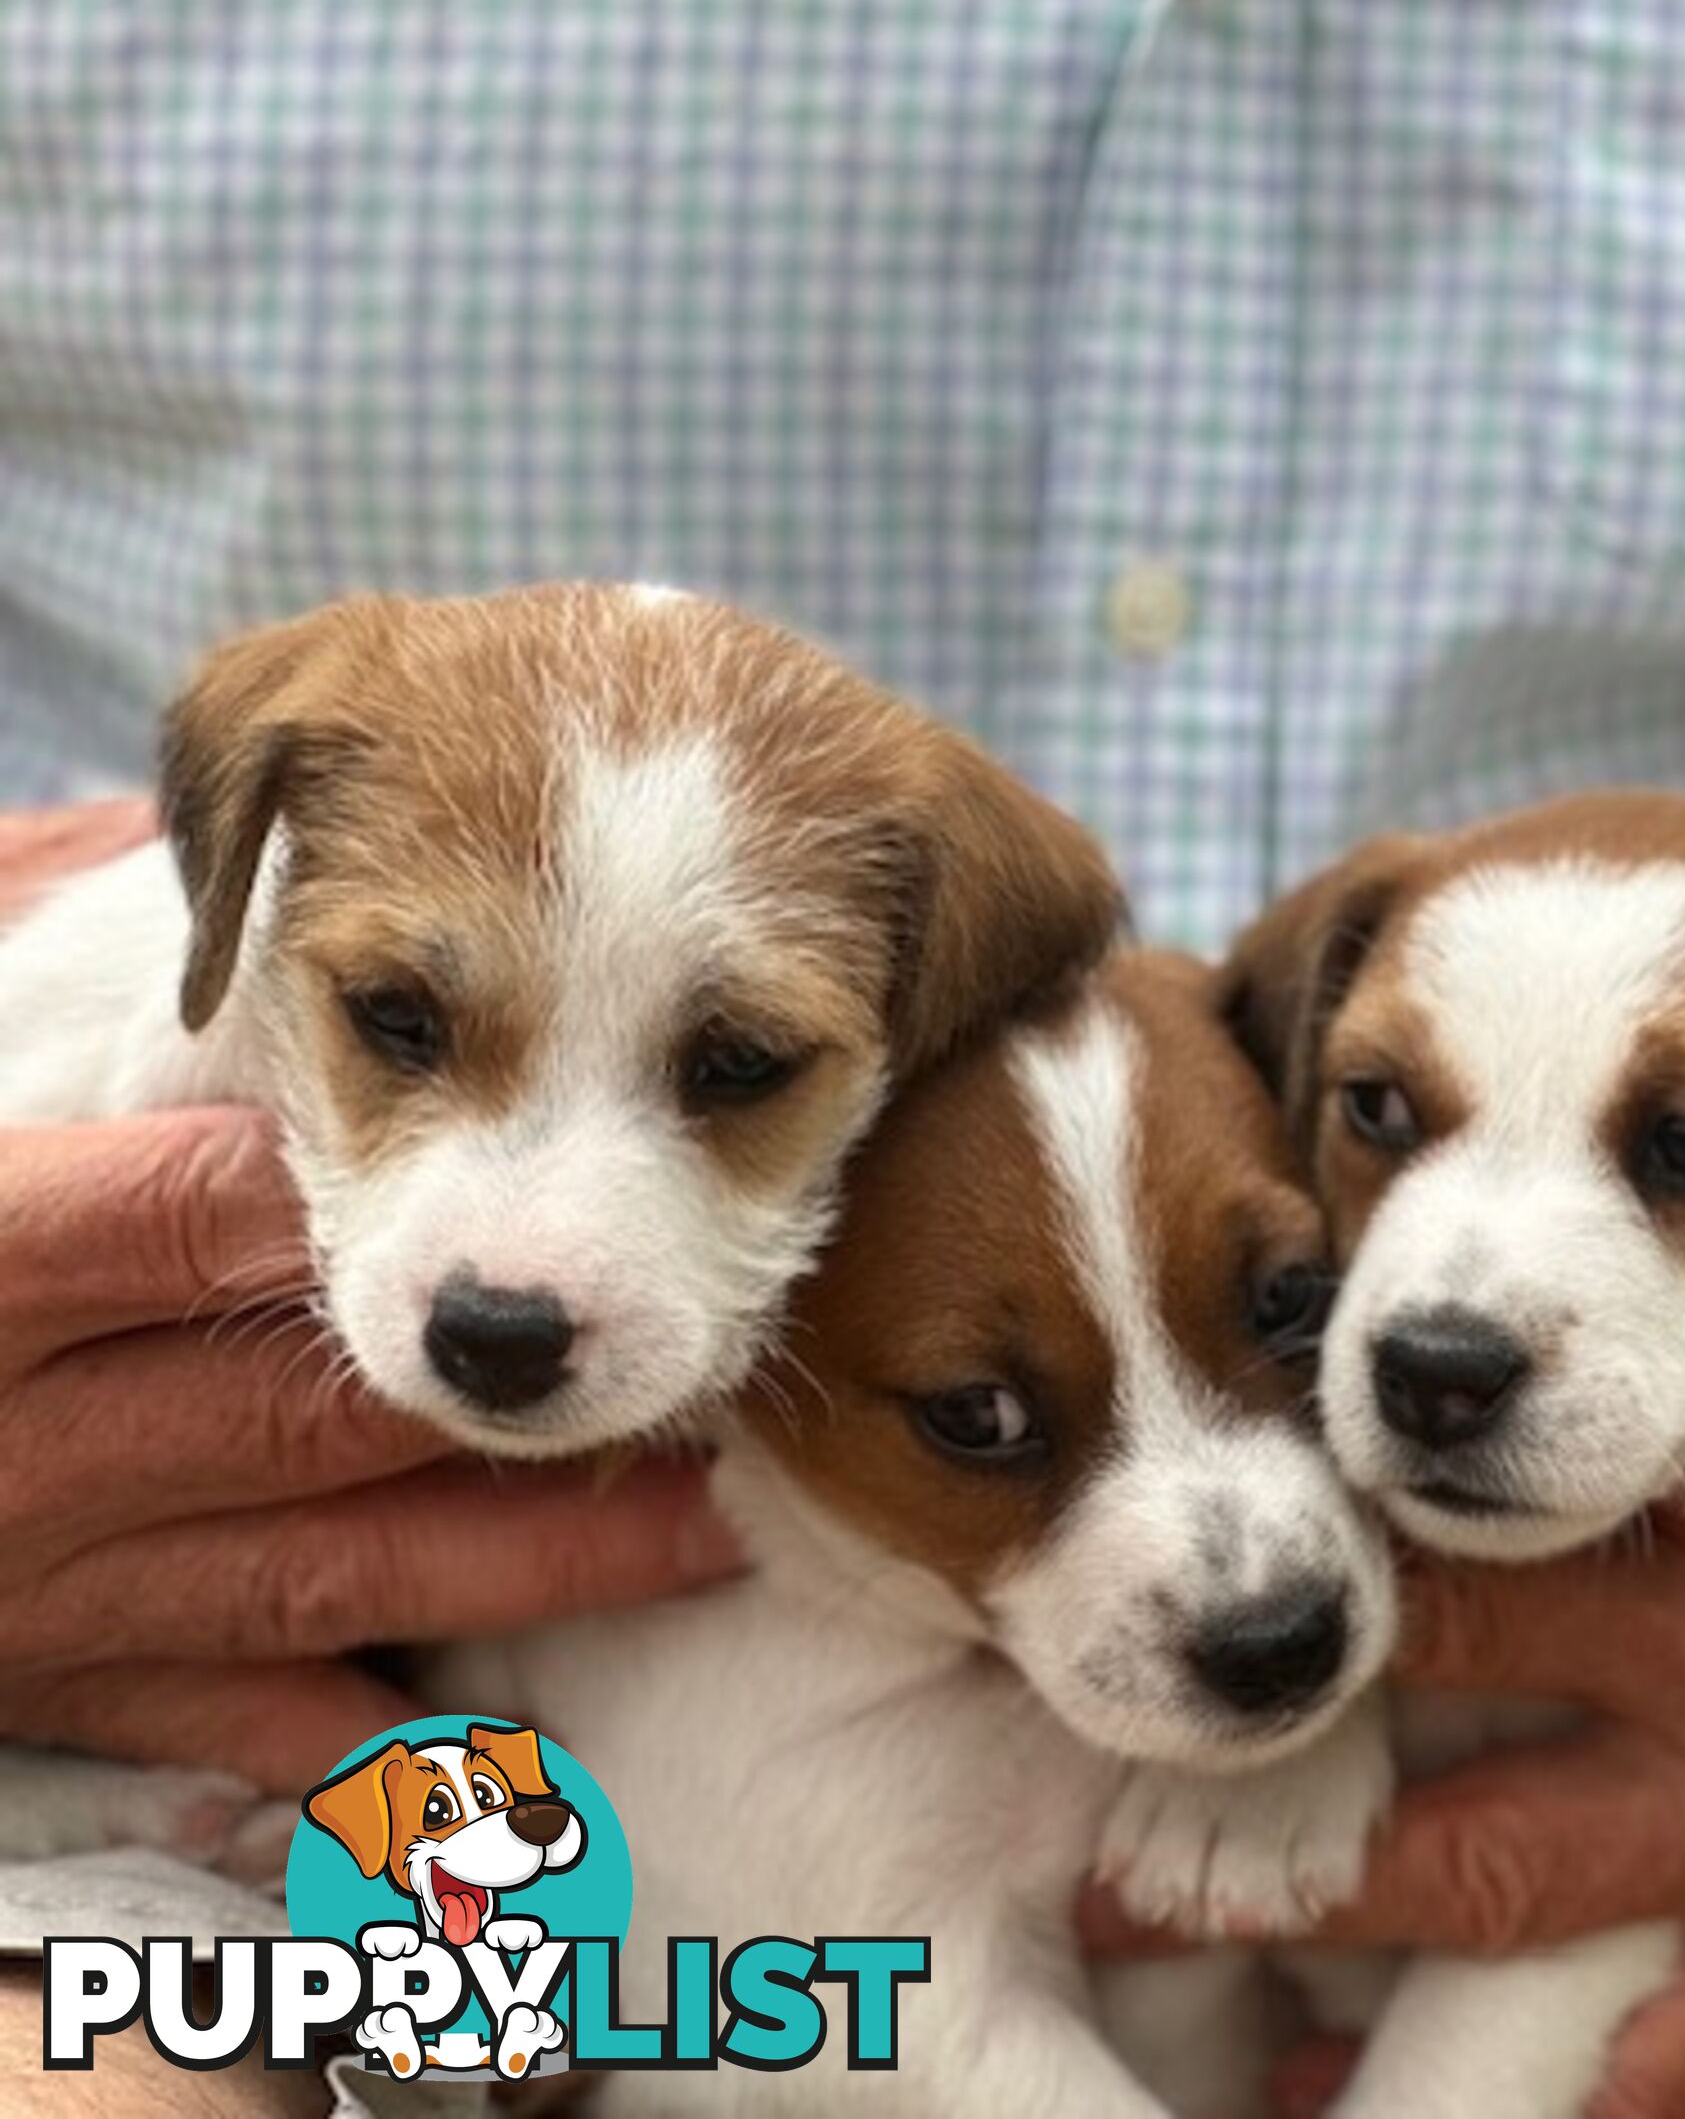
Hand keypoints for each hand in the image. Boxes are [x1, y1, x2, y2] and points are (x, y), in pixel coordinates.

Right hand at [0, 806, 742, 1795]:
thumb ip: (8, 952)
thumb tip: (142, 838)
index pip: (174, 1218)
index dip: (346, 1194)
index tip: (520, 1161)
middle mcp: (18, 1443)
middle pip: (293, 1408)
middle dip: (508, 1394)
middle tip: (695, 1358)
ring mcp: (43, 1580)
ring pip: (316, 1563)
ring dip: (515, 1559)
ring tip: (698, 1530)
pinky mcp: (54, 1679)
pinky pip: (221, 1719)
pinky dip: (359, 1745)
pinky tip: (502, 1765)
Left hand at [1245, 904, 1684, 2118]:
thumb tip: (1591, 1253)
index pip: (1475, 1477)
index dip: (1326, 1490)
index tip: (1206, 1488)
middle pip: (1427, 1684)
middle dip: (1269, 1706)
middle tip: (1120, 1715)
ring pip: (1492, 1876)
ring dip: (1328, 1904)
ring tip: (1172, 1913)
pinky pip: (1674, 2042)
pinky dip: (1554, 2085)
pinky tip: (1391, 2107)